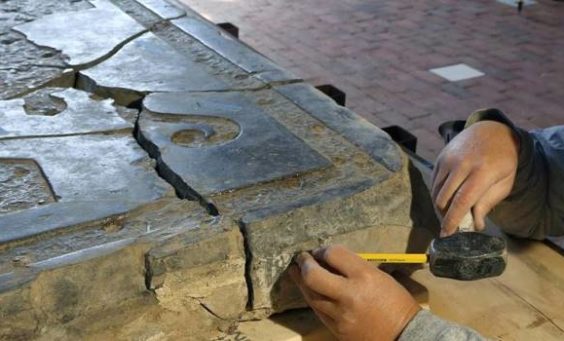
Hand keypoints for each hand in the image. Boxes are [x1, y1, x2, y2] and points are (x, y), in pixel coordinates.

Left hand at [290, 245, 419, 340]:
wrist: (404, 336)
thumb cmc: (396, 302)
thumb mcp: (379, 276)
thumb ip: (355, 267)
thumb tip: (330, 259)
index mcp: (364, 276)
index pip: (333, 254)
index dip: (323, 250)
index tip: (320, 251)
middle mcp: (349, 294)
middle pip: (313, 275)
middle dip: (304, 263)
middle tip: (301, 258)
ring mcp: (340, 314)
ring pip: (310, 294)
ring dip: (300, 280)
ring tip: (296, 271)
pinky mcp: (336, 329)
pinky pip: (317, 310)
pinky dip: (311, 297)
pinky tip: (308, 290)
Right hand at [432, 121, 518, 235]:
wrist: (491, 131)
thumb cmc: (502, 161)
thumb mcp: (504, 182)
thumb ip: (488, 203)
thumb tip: (476, 225)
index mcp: (482, 172)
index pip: (462, 201)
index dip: (452, 220)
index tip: (447, 234)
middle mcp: (462, 164)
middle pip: (444, 198)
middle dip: (445, 216)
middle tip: (452, 226)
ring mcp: (448, 159)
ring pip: (435, 191)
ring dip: (440, 207)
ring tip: (449, 213)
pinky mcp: (440, 158)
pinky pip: (433, 182)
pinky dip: (437, 194)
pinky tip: (447, 199)